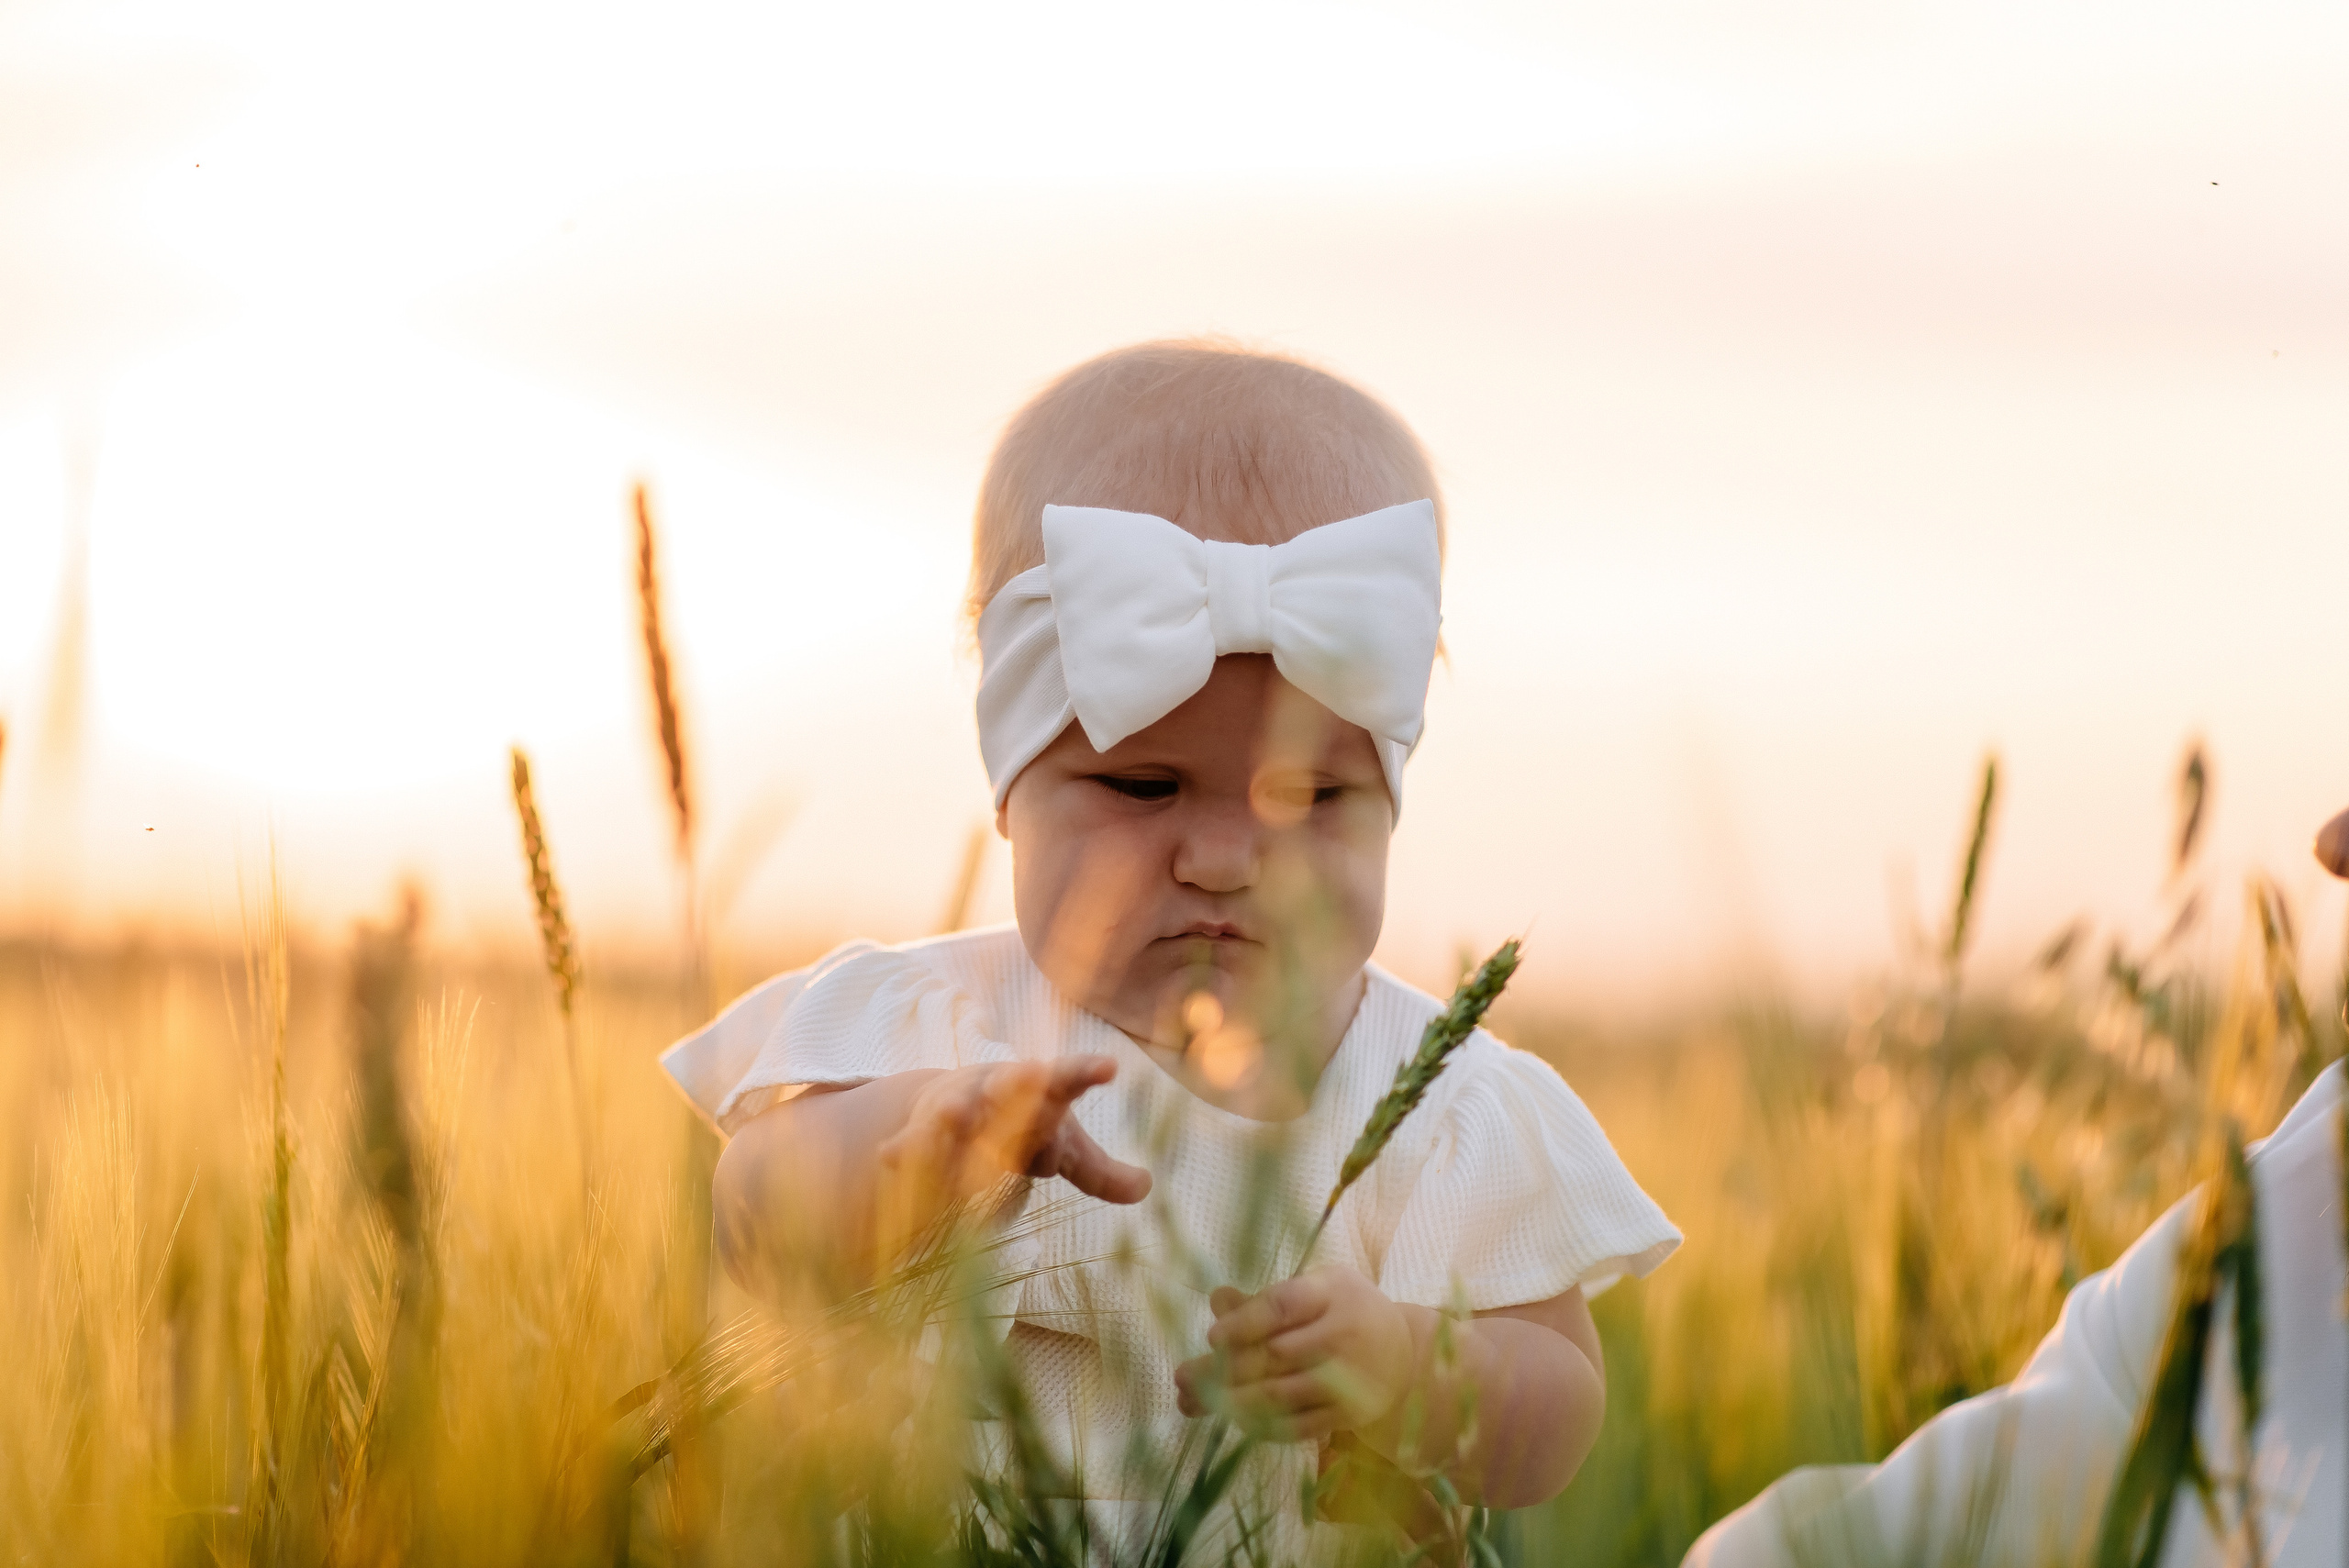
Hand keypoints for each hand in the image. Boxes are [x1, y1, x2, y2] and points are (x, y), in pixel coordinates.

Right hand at [876, 1057, 1151, 1207]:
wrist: (953, 1108)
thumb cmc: (1025, 1129)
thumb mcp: (1064, 1150)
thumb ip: (1100, 1172)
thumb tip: (1147, 1188)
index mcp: (1040, 1092)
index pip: (1067, 1080)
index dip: (1085, 1073)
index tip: (1109, 1065)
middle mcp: (997, 1094)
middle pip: (1011, 1090)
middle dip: (1022, 1087)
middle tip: (1036, 1075)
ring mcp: (955, 1111)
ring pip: (957, 1112)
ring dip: (957, 1114)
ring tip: (954, 1113)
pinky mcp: (920, 1137)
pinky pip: (912, 1145)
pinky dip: (905, 1150)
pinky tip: (891, 1156)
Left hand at [1173, 1266, 1414, 1442]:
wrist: (1404, 1355)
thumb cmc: (1345, 1311)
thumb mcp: (1316, 1288)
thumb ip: (1268, 1298)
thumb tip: (1218, 1299)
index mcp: (1330, 1293)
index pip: (1283, 1307)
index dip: (1244, 1323)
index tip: (1211, 1337)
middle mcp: (1341, 1335)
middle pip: (1274, 1356)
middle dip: (1221, 1370)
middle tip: (1181, 1377)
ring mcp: (1347, 1380)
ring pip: (1281, 1395)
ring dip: (1232, 1401)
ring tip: (1194, 1402)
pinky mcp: (1347, 1415)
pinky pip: (1297, 1426)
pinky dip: (1262, 1425)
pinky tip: (1233, 1420)